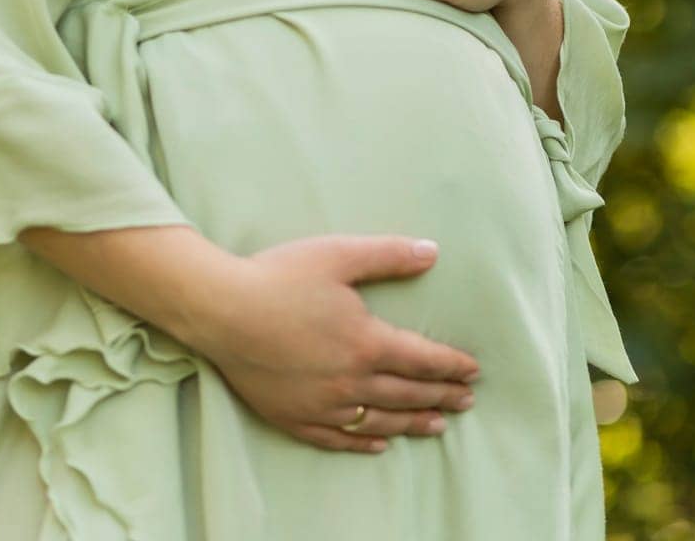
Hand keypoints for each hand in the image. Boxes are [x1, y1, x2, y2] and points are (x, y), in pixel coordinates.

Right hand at [193, 234, 481, 453]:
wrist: (221, 311)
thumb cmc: (280, 276)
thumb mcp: (338, 254)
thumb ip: (388, 255)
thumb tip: (433, 251)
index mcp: (366, 342)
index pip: (422, 359)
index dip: (451, 366)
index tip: (473, 371)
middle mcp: (350, 381)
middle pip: (408, 394)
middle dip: (442, 396)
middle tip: (466, 402)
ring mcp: (323, 405)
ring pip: (380, 420)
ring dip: (413, 422)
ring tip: (437, 425)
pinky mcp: (296, 417)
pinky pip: (340, 438)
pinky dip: (366, 442)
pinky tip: (380, 443)